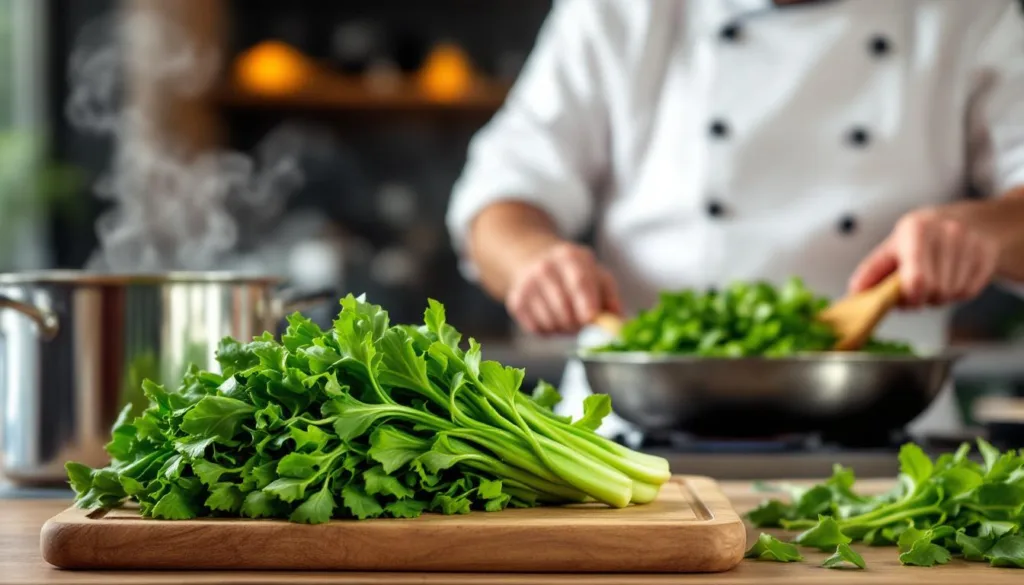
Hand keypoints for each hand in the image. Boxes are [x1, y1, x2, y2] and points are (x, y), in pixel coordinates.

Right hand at [506, 241, 621, 334]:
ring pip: (551, 322)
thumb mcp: (596, 274)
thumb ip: (610, 297)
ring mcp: (527, 284)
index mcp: (570, 257)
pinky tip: (551, 315)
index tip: (591, 319)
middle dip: (578, 323)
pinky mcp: (516, 301)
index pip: (579, 281)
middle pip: (565, 308)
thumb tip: (620, 323)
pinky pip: (537, 329)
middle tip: (583, 321)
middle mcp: (545, 268)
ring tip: (566, 315)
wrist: (533, 260)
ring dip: (564, 328)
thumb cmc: (573, 272)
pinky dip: (549, 330)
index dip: (586, 303)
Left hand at [849, 209, 999, 307]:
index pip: (917, 278)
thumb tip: (854, 293)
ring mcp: (970, 242)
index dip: (911, 297)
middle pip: (935, 291)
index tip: (908, 298)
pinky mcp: (987, 253)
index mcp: (916, 230)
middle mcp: (946, 232)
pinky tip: (953, 277)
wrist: (966, 221)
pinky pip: (969, 292)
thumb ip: (872, 270)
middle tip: (918, 290)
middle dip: (924, 298)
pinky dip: (958, 293)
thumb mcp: (893, 247)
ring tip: (936, 279)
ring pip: (952, 294)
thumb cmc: (921, 238)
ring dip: (941, 296)